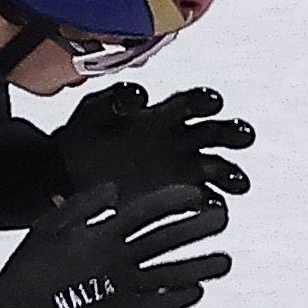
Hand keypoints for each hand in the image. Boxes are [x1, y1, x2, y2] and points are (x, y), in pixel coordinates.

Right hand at [0, 183, 232, 307]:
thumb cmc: (29, 267)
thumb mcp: (50, 226)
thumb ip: (83, 204)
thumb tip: (116, 188)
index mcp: (100, 234)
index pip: (148, 210)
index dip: (176, 199)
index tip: (197, 194)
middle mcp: (116, 260)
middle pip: (168, 239)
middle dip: (199, 227)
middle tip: (223, 219)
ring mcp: (122, 290)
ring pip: (172, 275)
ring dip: (202, 266)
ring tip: (225, 261)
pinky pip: (160, 306)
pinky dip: (180, 297)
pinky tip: (196, 290)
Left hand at [51, 80, 253, 199]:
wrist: (63, 177)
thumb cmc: (81, 139)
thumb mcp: (95, 110)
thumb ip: (116, 99)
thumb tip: (141, 99)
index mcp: (162, 116)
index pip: (193, 103)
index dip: (207, 102)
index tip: (215, 105)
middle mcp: (177, 141)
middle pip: (216, 134)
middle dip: (233, 135)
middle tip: (245, 139)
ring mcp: (178, 172)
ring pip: (217, 168)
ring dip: (231, 174)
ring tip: (238, 184)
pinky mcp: (174, 200)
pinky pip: (203, 201)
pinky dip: (211, 205)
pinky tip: (212, 208)